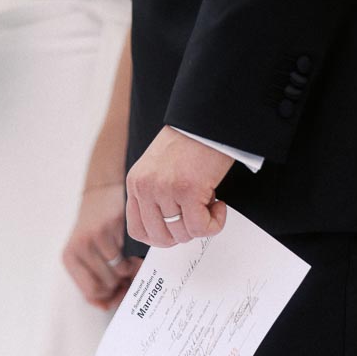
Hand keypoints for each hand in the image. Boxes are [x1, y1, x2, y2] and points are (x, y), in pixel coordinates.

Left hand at [62, 183, 139, 310]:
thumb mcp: (90, 254)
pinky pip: (126, 259)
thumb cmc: (99, 228)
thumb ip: (96, 281)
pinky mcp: (109, 229)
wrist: (103, 192)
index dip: (109, 297)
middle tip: (129, 277)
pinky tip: (132, 252)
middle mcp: (78, 249)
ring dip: (128, 273)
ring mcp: (93, 239)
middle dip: (120, 285)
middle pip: (105, 285)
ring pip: (117, 273)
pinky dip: (132, 260)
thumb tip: (106, 306)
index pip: (91, 292)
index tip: (120, 293)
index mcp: (70, 258)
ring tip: (131, 264)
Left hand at [126, 126, 232, 247]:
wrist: (207, 118)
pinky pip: (201, 228)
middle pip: (161, 237)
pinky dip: (215, 223)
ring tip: (210, 201)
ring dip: (202, 225)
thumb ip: (156, 195)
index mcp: (136, 183)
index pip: (138, 230)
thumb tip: (170, 228)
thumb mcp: (160, 169)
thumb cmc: (190, 142)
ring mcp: (165, 190)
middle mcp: (146, 188)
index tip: (176, 231)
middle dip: (183, 234)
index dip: (159, 237)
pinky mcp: (188, 190)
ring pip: (183, 234)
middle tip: (198, 216)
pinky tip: (220, 205)